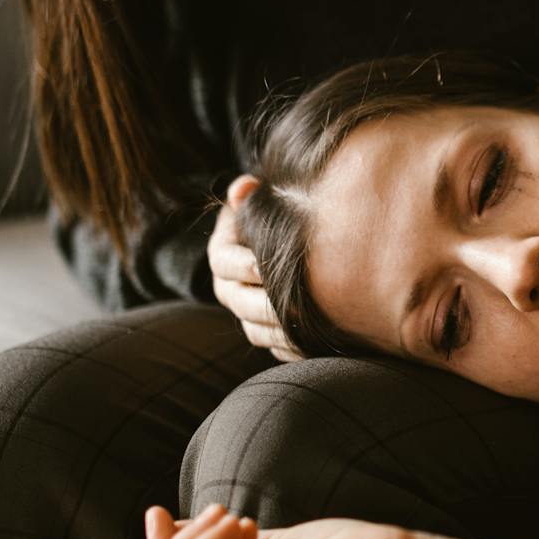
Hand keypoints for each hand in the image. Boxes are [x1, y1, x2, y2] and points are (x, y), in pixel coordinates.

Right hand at [209, 175, 300, 360]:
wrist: (277, 244)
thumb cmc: (268, 215)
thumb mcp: (255, 200)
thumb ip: (247, 192)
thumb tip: (243, 188)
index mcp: (223, 255)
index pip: (223, 262)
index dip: (242, 265)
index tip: (263, 267)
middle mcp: (229, 288)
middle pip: (240, 303)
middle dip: (265, 306)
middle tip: (294, 307)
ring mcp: (245, 313)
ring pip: (255, 331)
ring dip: (279, 333)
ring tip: (307, 330)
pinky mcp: (263, 331)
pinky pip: (273, 349)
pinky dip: (292, 350)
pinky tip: (315, 346)